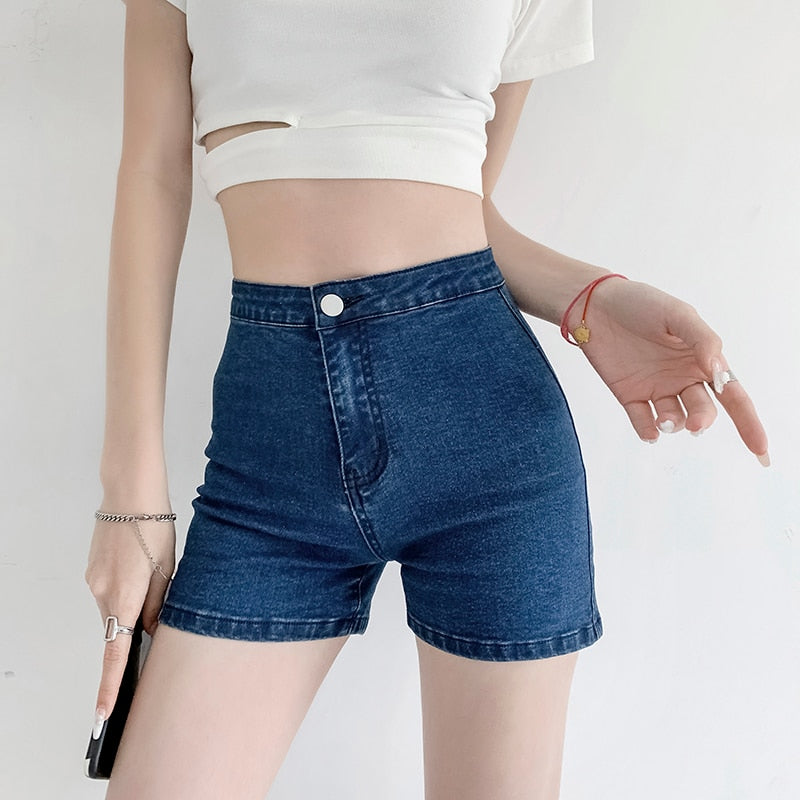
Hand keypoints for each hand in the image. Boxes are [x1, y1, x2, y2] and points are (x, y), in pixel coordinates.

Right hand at [84, 509, 175, 726]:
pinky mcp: (92, 571)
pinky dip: (125, 588)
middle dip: (136, 625)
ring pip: (115, 607)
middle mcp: (103, 593)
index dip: (111, 685)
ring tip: (152, 569)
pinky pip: (110, 591)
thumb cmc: (154, 528)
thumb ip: (159, 604)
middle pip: (118, 627)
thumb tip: (151, 631)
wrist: (130, 494)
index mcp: (125, 596)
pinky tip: (138, 564)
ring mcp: (94, 581)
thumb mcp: (168, 568)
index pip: (115, 652)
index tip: (104, 712)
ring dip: (133, 602)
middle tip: (158, 599)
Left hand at [569, 277, 768, 462]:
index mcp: (702, 360)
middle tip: (695, 425)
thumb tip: (721, 371)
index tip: (760, 449)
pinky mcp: (629, 394)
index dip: (749, 422)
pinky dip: (647, 430)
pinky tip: (650, 431)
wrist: (596, 305)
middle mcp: (682, 377)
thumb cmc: (641, 303)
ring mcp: (656, 387)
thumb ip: (703, 340)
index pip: (733, 395)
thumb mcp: (678, 315)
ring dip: (674, 424)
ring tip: (665, 420)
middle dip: (702, 420)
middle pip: (703, 410)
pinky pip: (642, 420)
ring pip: (675, 418)